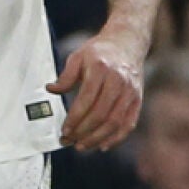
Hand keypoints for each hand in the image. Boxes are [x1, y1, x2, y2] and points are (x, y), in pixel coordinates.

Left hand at [47, 31, 144, 150]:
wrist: (127, 42)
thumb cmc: (99, 51)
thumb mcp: (78, 56)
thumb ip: (66, 76)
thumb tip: (51, 89)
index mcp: (101, 70)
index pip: (87, 100)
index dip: (75, 118)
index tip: (64, 129)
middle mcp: (118, 82)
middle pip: (101, 114)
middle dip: (84, 131)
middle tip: (69, 141)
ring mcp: (130, 93)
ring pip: (115, 122)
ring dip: (98, 138)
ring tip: (82, 146)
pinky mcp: (138, 100)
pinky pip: (129, 123)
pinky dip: (117, 137)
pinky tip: (103, 145)